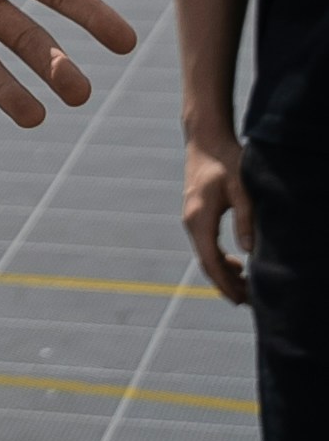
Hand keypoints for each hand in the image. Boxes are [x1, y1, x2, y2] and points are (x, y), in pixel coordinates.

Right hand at [184, 137, 253, 302]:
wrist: (206, 139)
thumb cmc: (226, 160)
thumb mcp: (241, 189)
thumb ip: (245, 219)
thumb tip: (249, 253)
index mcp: (199, 218)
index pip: (211, 261)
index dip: (226, 284)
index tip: (243, 300)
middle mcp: (191, 221)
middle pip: (206, 263)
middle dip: (226, 285)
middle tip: (249, 301)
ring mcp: (191, 218)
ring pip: (205, 256)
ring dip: (224, 274)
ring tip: (246, 287)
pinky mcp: (196, 215)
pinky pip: (205, 245)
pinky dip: (219, 260)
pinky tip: (236, 264)